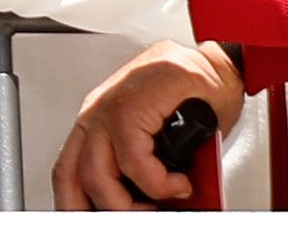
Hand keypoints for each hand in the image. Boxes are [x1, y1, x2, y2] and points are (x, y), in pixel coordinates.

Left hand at [52, 40, 240, 209]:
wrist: (220, 68)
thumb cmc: (193, 101)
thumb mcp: (158, 144)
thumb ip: (143, 172)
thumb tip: (147, 208)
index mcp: (95, 125)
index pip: (67, 173)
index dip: (76, 204)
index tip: (94, 219)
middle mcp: (96, 114)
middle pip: (73, 177)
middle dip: (104, 209)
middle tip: (140, 217)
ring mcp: (110, 106)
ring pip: (97, 172)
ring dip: (129, 204)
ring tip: (161, 204)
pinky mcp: (135, 101)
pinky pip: (132, 157)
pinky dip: (157, 181)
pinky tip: (177, 183)